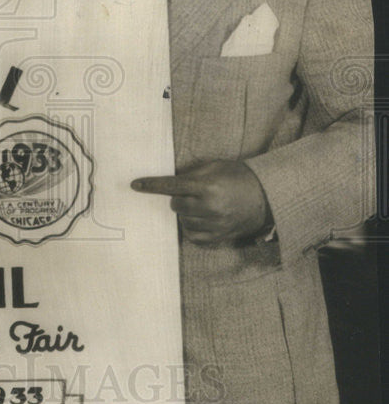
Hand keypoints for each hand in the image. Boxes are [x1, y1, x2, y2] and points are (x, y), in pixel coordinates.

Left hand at [131, 160, 272, 243]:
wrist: (267, 196)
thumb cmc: (239, 177)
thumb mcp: (216, 166)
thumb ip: (191, 173)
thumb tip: (169, 180)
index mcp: (207, 186)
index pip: (171, 186)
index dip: (151, 185)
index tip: (135, 185)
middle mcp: (209, 207)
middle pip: (175, 205)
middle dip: (178, 199)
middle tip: (192, 194)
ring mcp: (215, 224)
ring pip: (183, 221)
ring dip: (186, 213)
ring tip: (202, 206)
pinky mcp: (219, 237)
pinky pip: (193, 236)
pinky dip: (192, 228)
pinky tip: (201, 219)